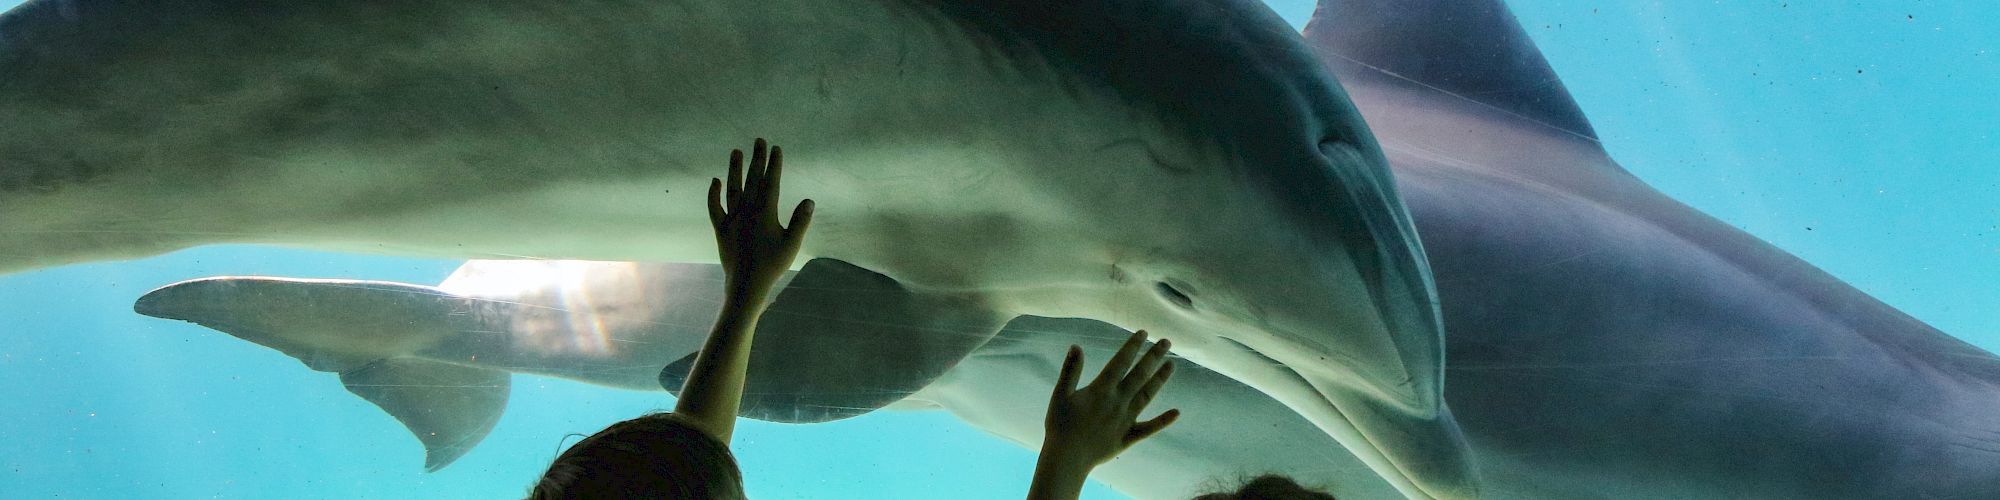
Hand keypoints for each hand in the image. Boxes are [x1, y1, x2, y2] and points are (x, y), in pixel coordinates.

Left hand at [708, 138, 813, 299]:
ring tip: (736, 152)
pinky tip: (715, 181)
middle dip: (756, 159)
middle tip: (758, 141)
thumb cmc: (772, 265)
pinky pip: (715, 208)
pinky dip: (714, 194)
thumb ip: (800, 221)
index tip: (776, 149)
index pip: (771, 182)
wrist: (746, 284)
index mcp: (765, 213)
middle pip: (752, 180)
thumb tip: (809, 200)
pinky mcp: (721, 229)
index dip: (774, 164)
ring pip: (733, 188)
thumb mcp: (792, 244)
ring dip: (734, 169)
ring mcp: (732, 219)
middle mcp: (747, 211)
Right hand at [1040, 330, 1178, 469]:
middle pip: (1139, 375)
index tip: (1143, 332)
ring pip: (1148, 395)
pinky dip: (1163, 420)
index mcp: (1101, 390)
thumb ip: (1071, 370)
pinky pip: (1149, 428)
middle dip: (1153, 357)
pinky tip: (1176, 413)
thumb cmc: (1060, 426)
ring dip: (1160, 379)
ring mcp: (1126, 420)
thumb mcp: (1060, 395)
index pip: (1121, 362)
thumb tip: (1076, 346)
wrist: (1067, 458)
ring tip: (1172, 364)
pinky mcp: (1128, 437)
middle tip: (1166, 342)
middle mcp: (1118, 402)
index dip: (1132, 346)